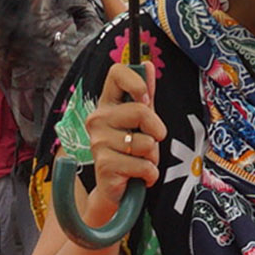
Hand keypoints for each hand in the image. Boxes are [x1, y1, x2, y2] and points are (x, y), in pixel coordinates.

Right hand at [81, 53, 161, 229]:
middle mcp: (98, 119)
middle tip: (150, 143)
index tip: (146, 100)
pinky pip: (143, 166)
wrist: (116, 189)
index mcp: (107, 104)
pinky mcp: (104, 165)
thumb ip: (145, 95)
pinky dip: (149, 174)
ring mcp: (98, 142)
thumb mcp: (141, 121)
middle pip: (141, 111)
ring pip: (146, 143)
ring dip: (152, 157)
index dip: (137, 82)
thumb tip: (147, 64)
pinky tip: (137, 176)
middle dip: (157, 131)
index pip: (117, 73)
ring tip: (140, 161)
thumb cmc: (130, 151)